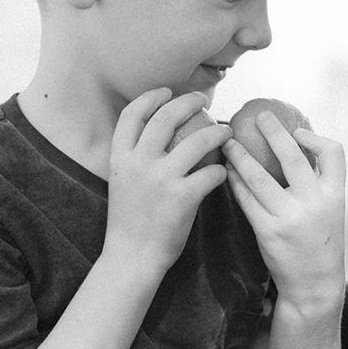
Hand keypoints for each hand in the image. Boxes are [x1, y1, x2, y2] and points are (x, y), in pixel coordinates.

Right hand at [103, 88, 231, 272]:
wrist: (130, 257)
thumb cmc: (130, 221)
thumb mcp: (122, 182)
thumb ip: (136, 159)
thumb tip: (160, 135)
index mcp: (120, 157)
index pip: (132, 115)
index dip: (151, 98)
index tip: (166, 91)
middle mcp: (138, 162)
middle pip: (166, 117)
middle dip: (189, 101)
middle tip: (204, 100)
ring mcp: (160, 178)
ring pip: (198, 140)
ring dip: (218, 132)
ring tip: (227, 131)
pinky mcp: (182, 196)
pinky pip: (211, 173)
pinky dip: (221, 170)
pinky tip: (223, 172)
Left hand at [223, 111, 345, 314]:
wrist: (314, 283)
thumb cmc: (321, 241)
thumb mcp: (332, 209)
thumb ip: (318, 182)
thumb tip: (294, 146)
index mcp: (335, 194)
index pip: (334, 153)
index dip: (315, 137)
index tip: (298, 130)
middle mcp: (315, 202)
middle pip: (292, 157)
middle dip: (273, 132)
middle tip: (258, 116)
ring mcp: (290, 217)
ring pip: (259, 176)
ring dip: (241, 155)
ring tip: (228, 142)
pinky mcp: (268, 231)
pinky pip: (247, 199)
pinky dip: (235, 182)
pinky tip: (227, 172)